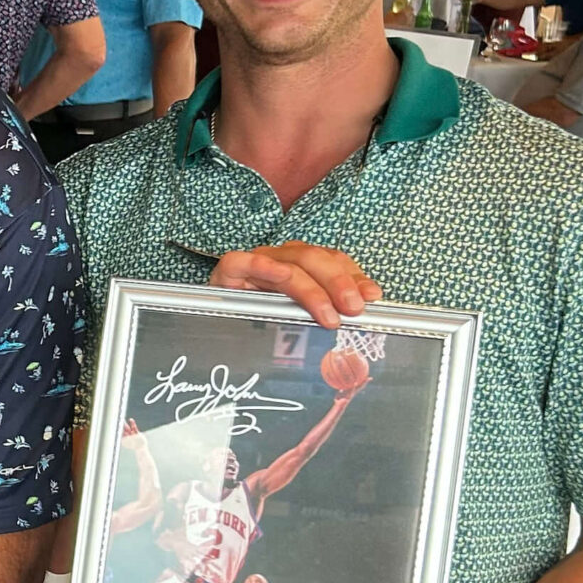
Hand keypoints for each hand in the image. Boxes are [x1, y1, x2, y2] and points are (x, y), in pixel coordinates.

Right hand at [209, 243, 379, 327]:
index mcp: (300, 265)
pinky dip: (264, 266)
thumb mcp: (297, 318)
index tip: (373, 296)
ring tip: (329, 315)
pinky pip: (245, 262)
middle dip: (339, 282)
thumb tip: (360, 316)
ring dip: (313, 289)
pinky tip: (280, 275)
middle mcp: (281, 258)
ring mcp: (256, 262)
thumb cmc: (257, 323)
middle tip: (354, 308)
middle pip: (315, 259)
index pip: (333, 261)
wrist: (210, 323)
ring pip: (290, 264)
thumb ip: (324, 312)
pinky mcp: (230, 270)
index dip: (354, 276)